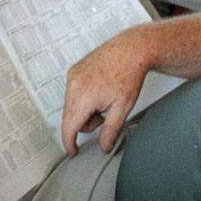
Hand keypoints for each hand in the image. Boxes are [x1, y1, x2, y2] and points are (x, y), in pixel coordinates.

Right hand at [61, 29, 150, 155]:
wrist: (131, 49)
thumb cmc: (129, 75)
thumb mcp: (123, 108)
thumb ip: (110, 131)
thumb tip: (103, 147)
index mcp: (84, 97)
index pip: (69, 128)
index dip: (70, 143)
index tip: (73, 151)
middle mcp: (73, 85)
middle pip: (69, 118)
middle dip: (85, 123)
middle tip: (104, 116)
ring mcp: (72, 76)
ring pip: (70, 105)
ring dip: (83, 110)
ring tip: (103, 100)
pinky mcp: (74, 70)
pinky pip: (71, 92)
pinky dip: (81, 98)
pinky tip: (98, 90)